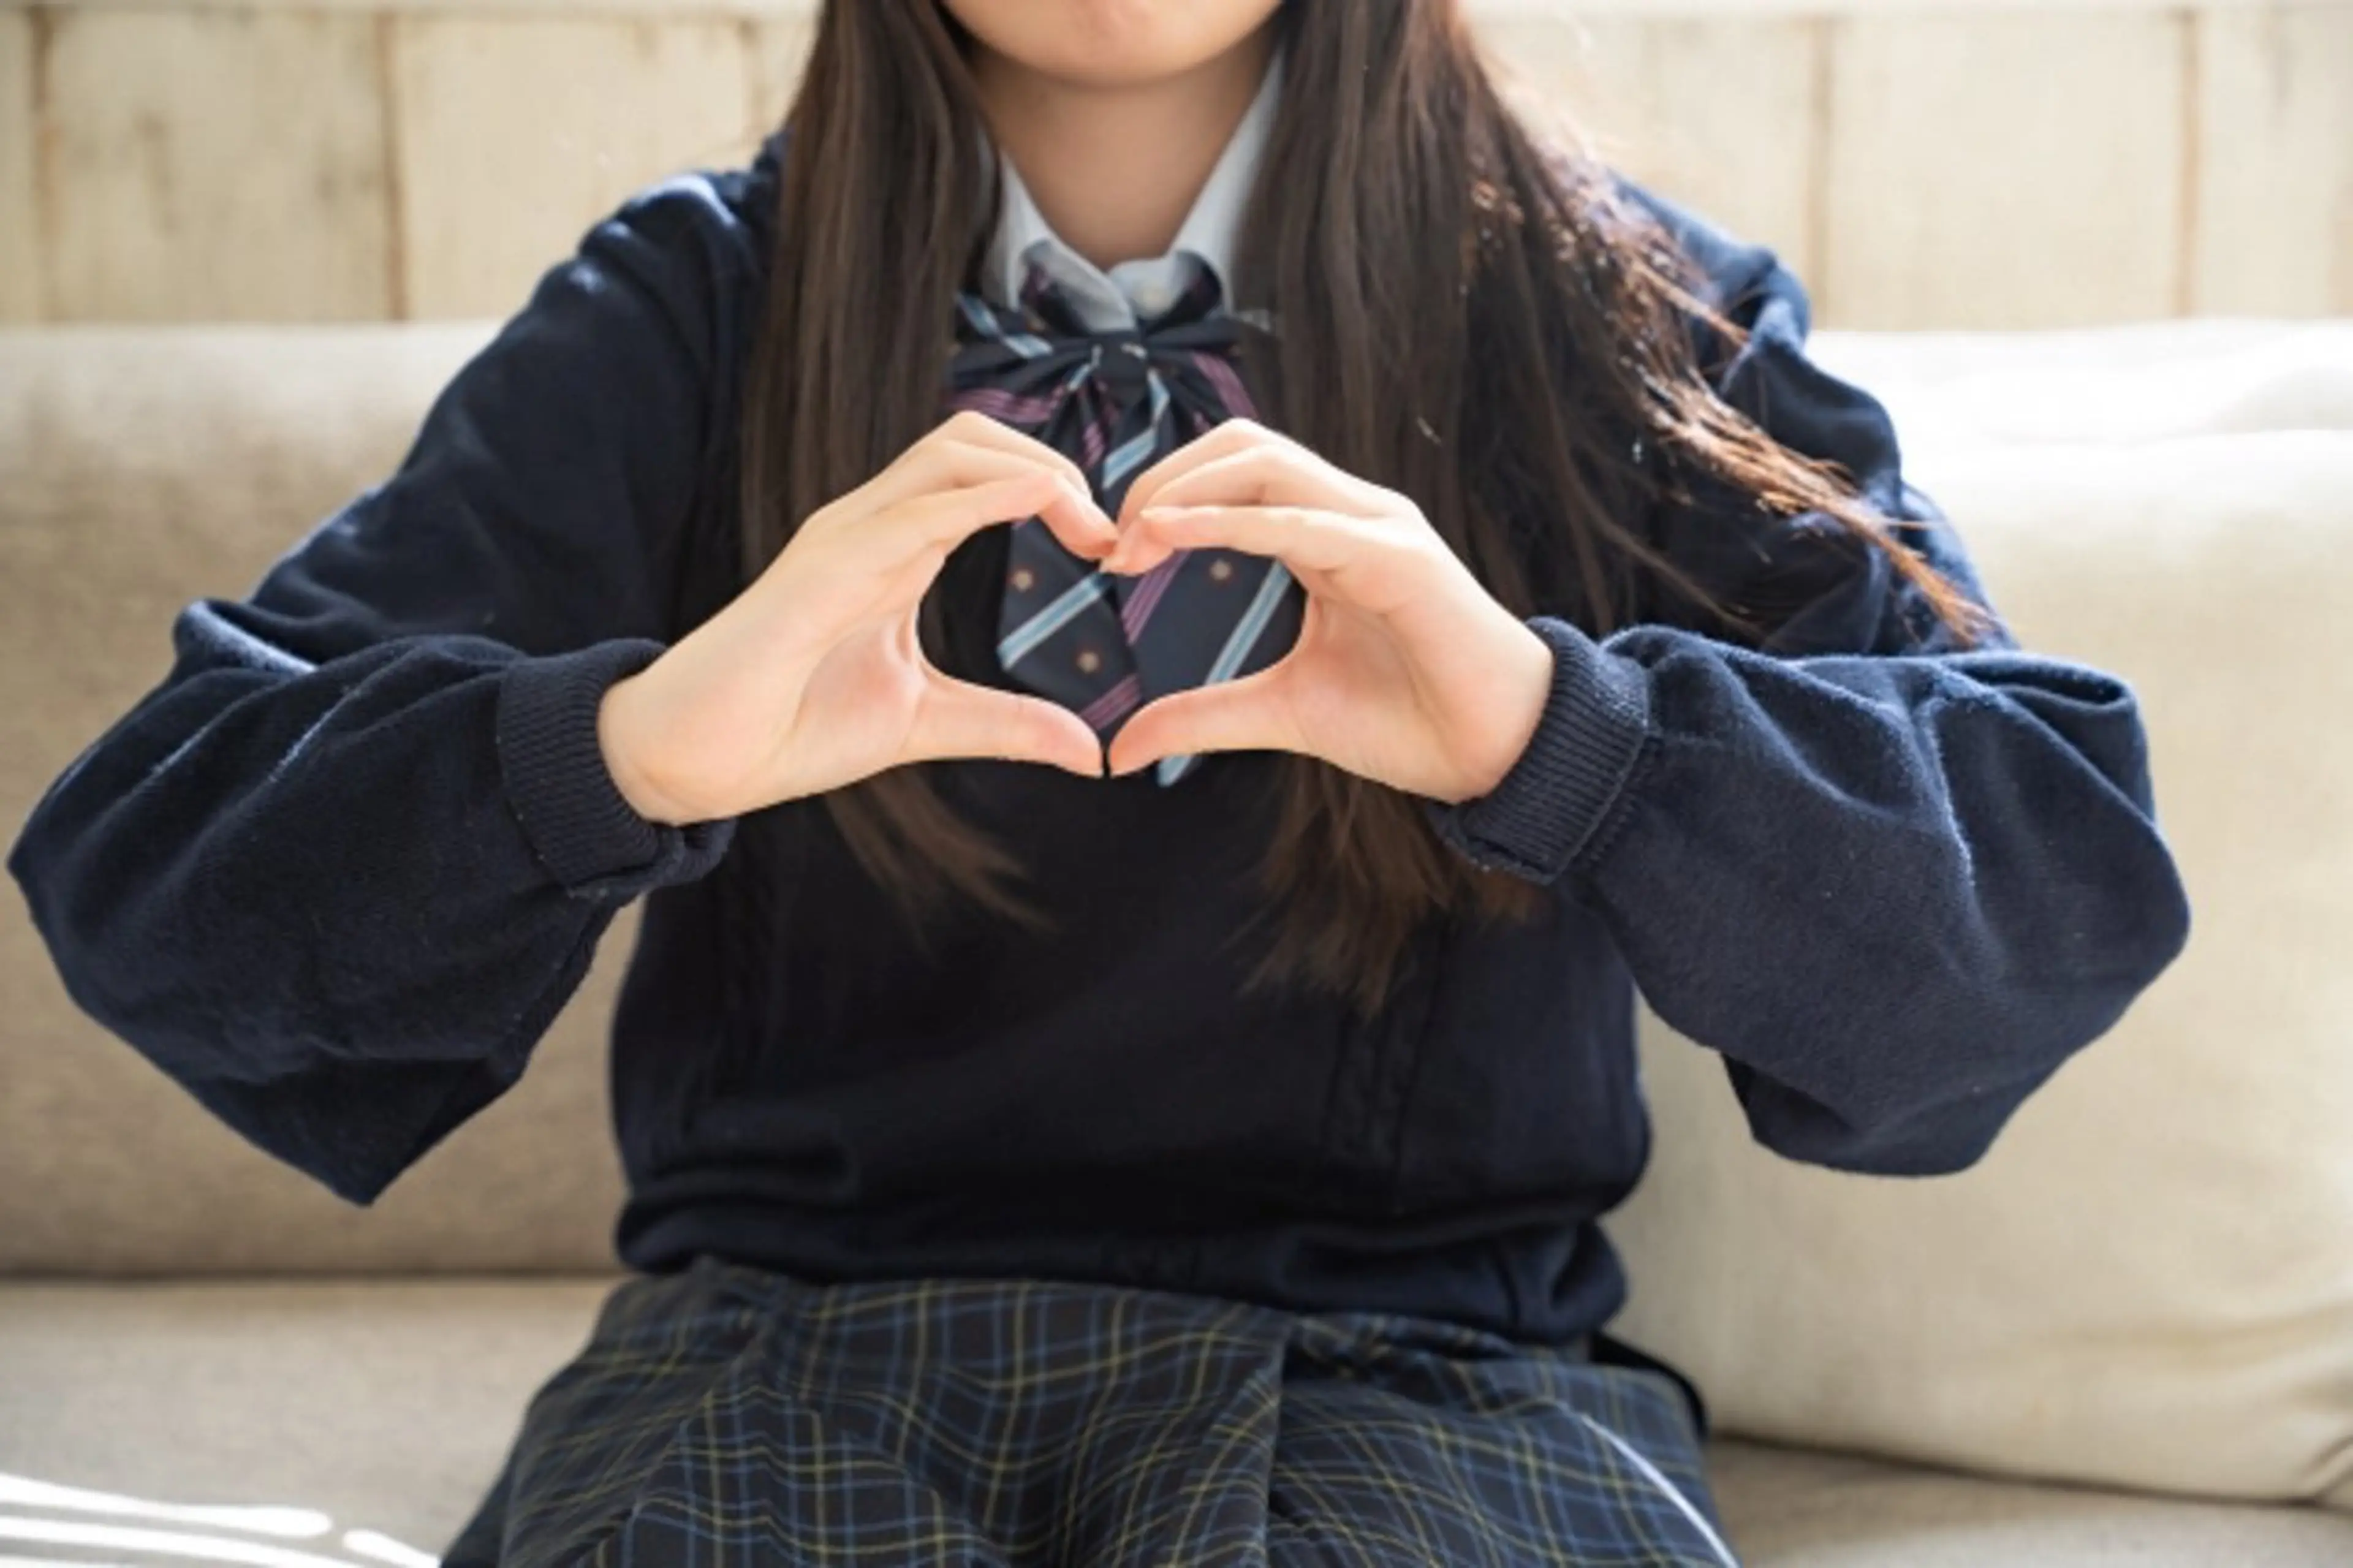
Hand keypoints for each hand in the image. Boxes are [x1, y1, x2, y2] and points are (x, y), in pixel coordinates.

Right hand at [598, 411, 1117, 823]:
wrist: (700, 759)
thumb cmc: (793, 728)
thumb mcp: (928, 724)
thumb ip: (1008, 726)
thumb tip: (1093, 752)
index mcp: (896, 548)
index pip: (985, 472)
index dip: (1058, 491)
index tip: (1112, 550)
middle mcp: (871, 525)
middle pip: (974, 438)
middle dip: (1055, 466)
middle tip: (1111, 536)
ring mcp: (843, 537)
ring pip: (949, 452)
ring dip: (1034, 472)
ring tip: (1089, 526)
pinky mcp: (822, 568)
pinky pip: (914, 510)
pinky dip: (985, 496)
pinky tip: (1040, 504)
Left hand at [1099, 420, 1555, 803]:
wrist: (1496, 754)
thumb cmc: (1408, 720)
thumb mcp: (1282, 711)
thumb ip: (1205, 716)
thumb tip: (1123, 746)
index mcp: (1326, 534)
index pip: (1234, 473)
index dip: (1164, 496)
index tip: (1114, 555)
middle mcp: (1352, 515)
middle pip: (1242, 447)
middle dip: (1164, 479)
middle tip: (1112, 540)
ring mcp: (1381, 529)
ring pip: (1269, 464)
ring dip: (1187, 490)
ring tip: (1134, 536)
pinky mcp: (1401, 560)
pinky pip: (1304, 523)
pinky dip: (1232, 521)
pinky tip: (1174, 534)